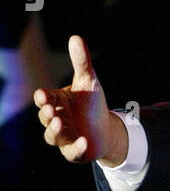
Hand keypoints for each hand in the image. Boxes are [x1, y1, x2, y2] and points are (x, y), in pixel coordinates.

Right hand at [33, 35, 127, 164]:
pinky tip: (84, 141)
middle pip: (45, 118)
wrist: (106, 128)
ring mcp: (64, 137)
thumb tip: (75, 37)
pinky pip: (72, 152)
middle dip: (47, 114)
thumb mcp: (89, 80)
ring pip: (52, 137)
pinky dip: (76, 148)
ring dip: (54, 130)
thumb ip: (81, 61)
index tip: (43, 95)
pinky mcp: (75, 151)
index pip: (44, 100)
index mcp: (56, 102)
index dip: (42, 99)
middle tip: (51, 110)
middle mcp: (56, 120)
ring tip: (59, 122)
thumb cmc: (91, 103)